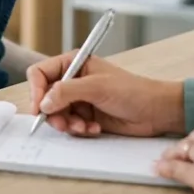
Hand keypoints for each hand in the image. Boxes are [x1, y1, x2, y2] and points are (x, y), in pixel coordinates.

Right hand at [27, 52, 183, 137]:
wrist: (157, 111)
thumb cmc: (133, 91)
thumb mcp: (97, 87)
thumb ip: (67, 92)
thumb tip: (43, 102)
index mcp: (73, 64)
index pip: (40, 73)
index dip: (36, 90)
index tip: (39, 108)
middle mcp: (73, 80)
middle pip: (45, 97)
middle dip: (53, 113)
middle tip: (63, 124)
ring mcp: (79, 99)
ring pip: (56, 114)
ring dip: (67, 124)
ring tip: (84, 127)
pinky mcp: (86, 116)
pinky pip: (70, 125)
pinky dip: (79, 129)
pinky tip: (94, 128)